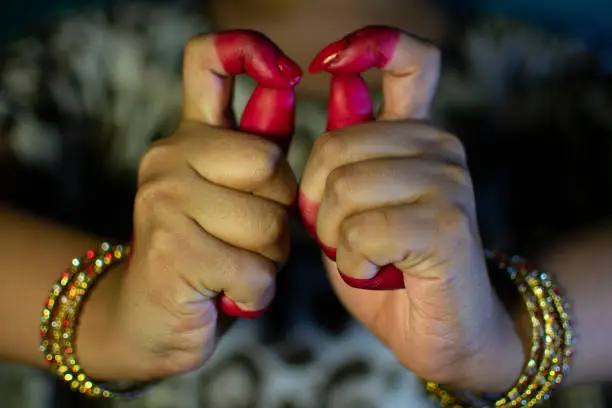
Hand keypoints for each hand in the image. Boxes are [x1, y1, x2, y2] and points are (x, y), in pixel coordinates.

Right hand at [94, 31, 299, 380]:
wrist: (151, 316)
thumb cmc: (208, 252)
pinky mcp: (170, 250)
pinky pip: (256, 273)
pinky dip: (256, 295)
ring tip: (234, 267)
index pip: (208, 58)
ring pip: (270, 226)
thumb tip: (285, 88)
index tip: (288, 73)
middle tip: (248, 239)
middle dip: (280, 215)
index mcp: (190, 136)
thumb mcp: (235, 195)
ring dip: (269, 261)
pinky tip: (227, 294)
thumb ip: (260, 148)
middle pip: (273, 167)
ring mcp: (163, 199)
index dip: (250, 50)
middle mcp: (169, 155)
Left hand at [300, 27, 524, 391]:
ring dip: (335, 238)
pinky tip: (378, 273)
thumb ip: (345, 157)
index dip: (369, 46)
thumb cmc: (390, 270)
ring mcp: (449, 182)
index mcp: (416, 136)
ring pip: (344, 190)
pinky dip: (354, 263)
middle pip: (335, 145)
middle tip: (343, 237)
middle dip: (317, 203)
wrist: (444, 333)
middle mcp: (439, 147)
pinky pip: (362, 232)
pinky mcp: (447, 224)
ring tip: (365, 257)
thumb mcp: (352, 209)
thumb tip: (342, 88)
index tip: (328, 62)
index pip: (410, 60)